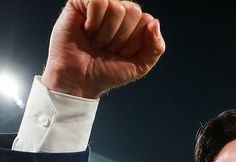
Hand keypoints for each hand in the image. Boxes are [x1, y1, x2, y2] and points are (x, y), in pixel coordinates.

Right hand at [42, 0, 164, 98]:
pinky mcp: (81, 2)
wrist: (79, 80)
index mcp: (133, 23)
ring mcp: (100, 5)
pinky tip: (87, 31)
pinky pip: (98, 1)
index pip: (146, 21)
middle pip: (133, 11)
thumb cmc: (106, 72)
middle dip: (120, 38)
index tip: (121, 54)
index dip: (134, 42)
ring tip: (96, 42)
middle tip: (106, 48)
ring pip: (116, 7)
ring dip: (105, 33)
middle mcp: (118, 10)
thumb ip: (156, 47)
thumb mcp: (140, 65)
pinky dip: (93, 22)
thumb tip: (155, 23)